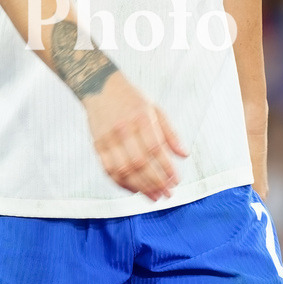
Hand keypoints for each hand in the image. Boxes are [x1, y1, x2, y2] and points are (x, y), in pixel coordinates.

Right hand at [82, 72, 187, 200]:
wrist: (99, 86)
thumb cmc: (131, 100)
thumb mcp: (154, 109)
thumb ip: (170, 132)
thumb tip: (184, 155)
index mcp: (141, 117)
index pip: (155, 148)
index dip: (166, 167)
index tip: (176, 181)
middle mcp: (123, 128)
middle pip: (140, 162)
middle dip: (156, 182)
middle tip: (168, 194)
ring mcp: (108, 138)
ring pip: (124, 170)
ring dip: (141, 188)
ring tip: (154, 197)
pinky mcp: (97, 145)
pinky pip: (109, 170)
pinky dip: (122, 184)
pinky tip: (135, 190)